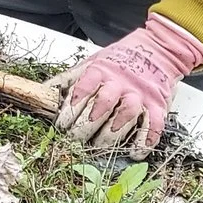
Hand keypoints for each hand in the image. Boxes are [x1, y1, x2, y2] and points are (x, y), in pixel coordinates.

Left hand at [55, 16, 202, 156]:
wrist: (155, 50)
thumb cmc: (117, 61)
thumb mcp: (90, 63)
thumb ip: (68, 79)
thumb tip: (44, 91)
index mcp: (100, 71)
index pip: (83, 89)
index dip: (71, 109)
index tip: (61, 125)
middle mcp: (120, 83)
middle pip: (102, 104)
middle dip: (87, 125)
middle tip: (75, 140)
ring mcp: (140, 95)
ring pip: (126, 115)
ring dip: (112, 134)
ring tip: (100, 147)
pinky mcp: (158, 106)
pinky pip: (154, 125)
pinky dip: (145, 140)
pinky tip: (134, 152)